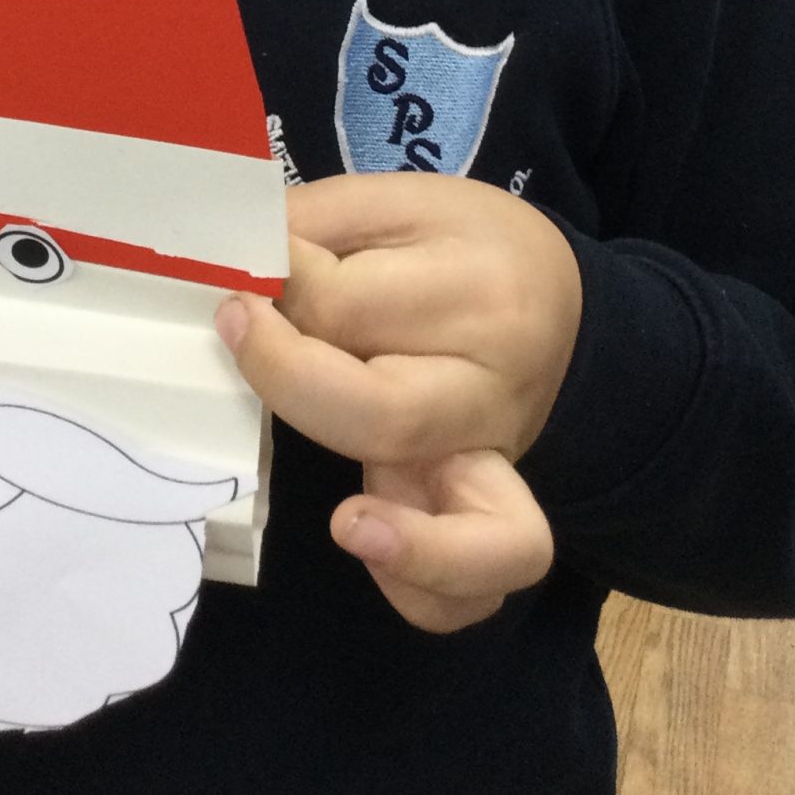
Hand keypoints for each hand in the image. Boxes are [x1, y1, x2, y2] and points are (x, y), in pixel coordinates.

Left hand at [214, 173, 582, 631]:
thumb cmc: (465, 246)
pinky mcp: (484, 513)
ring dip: (414, 548)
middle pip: (388, 417)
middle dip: (291, 383)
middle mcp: (491, 389)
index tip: (232, 286)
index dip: (268, 300)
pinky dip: (425, 592)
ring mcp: (492, 464)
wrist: (562, 300)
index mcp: (475, 291)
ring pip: (487, 537)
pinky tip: (365, 541)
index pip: (344, 309)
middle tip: (240, 334)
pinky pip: (474, 590)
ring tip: (347, 520)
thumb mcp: (397, 202)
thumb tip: (233, 264)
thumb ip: (315, 225)